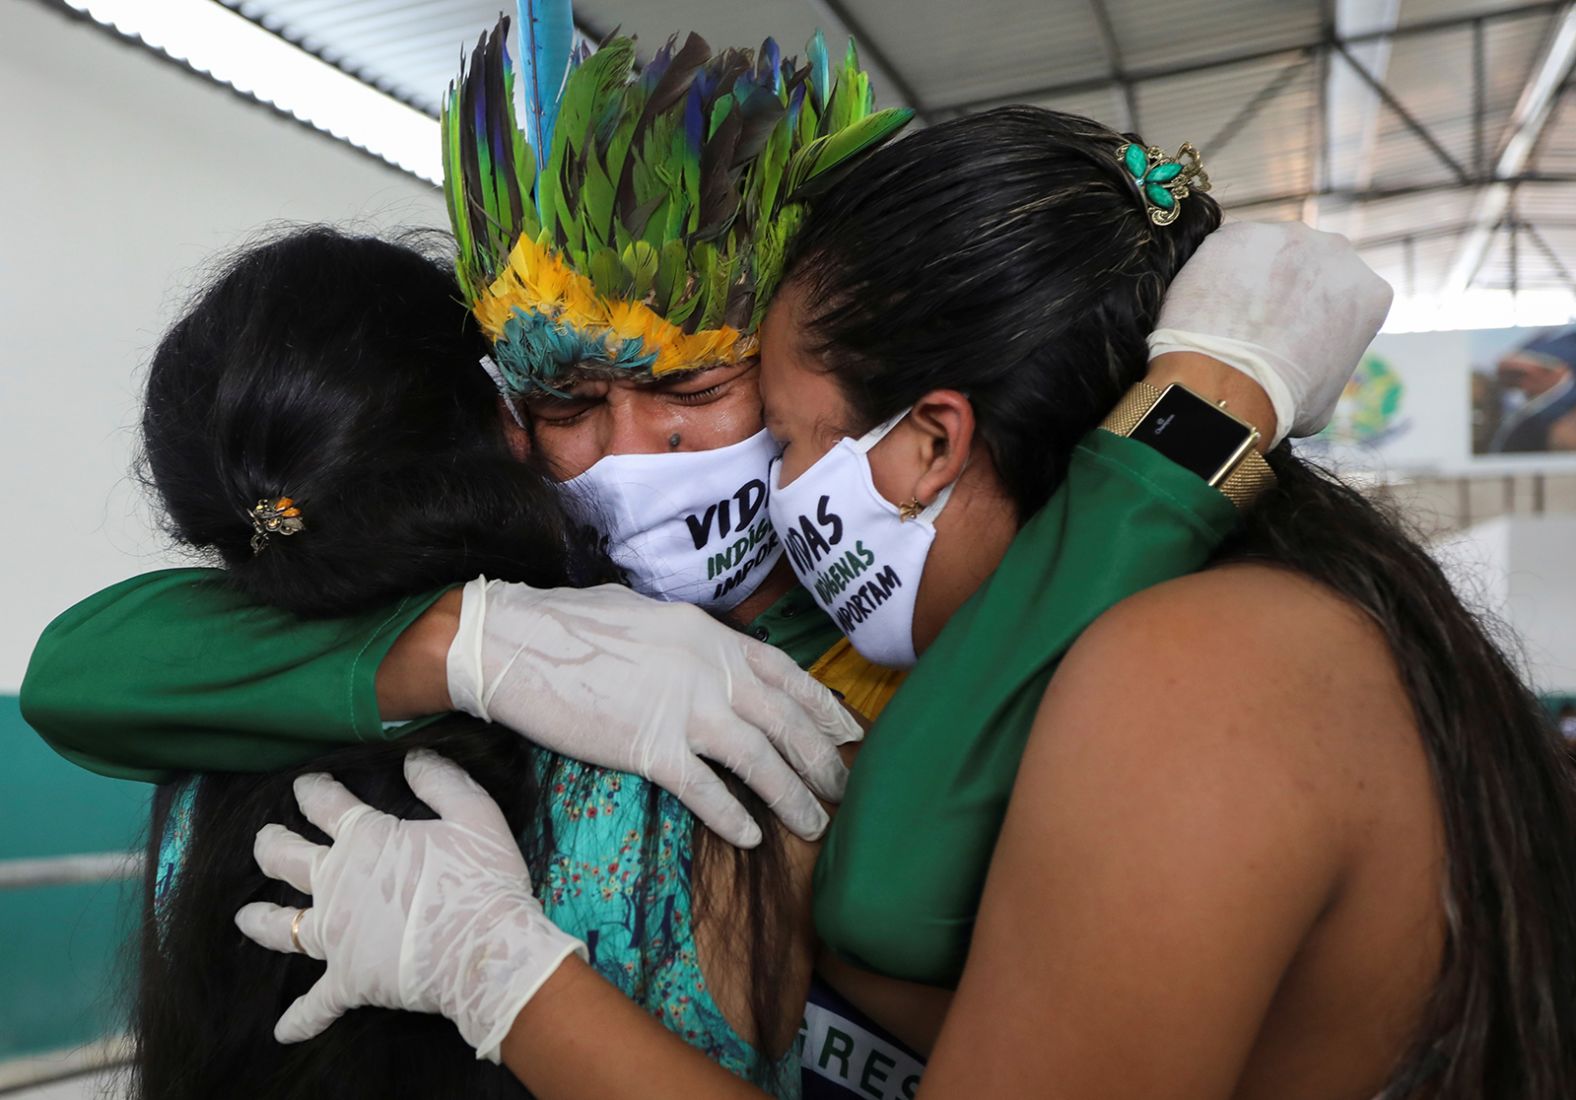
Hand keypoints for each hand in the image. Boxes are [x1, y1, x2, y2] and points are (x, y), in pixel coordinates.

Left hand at [235, 750, 580, 1062]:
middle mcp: (336, 883)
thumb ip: (441, 782)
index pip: (328, 806)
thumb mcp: (474, 813)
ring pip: (285, 927)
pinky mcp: (346, 980)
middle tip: (264, 839)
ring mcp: (335, 935)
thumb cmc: (481, 877)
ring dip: (263, 920)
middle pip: (288, 860)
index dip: (313, 791)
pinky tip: (284, 1030)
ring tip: (245, 917)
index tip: (305, 784)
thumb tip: (411, 759)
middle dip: (271, 845)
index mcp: (365, 839)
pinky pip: (316, 1004)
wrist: (484, 948)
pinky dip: (300, 1018)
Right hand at [447, 577, 860, 847]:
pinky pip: (705, 790)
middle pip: (783, 720)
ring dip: (791, 796)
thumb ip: (685, 640)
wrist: (512, 642)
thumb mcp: (644, 615)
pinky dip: (733, 816)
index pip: (783, 673)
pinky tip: (751, 837)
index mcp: (708, 634)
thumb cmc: (567, 625)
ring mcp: (682, 708)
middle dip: (820, 758)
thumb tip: (705, 656)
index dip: (821, 706)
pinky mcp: (649, 747)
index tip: (848, 731)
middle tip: (844, 789)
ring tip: (812, 825)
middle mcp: (708, 669)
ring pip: (758, 759)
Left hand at [1149, 220, 1394, 443]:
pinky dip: (1215, 270)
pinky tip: (1204, 303)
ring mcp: (1287, 237)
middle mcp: (1338, 253)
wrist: (1228, 383)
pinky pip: (1228, 249)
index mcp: (1371, 293)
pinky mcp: (1238, 232)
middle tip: (1254, 323)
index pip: (1342, 298)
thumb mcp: (1327, 398)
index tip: (1288, 336)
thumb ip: (1327, 366)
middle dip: (1285, 289)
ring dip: (1251, 275)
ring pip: (1268, 252)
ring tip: (1225, 314)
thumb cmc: (1280, 402)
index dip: (1313, 318)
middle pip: (1309, 267)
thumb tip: (1312, 371)